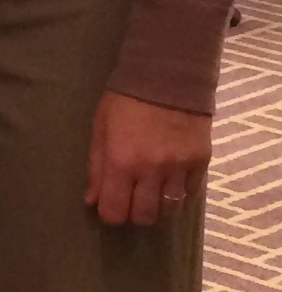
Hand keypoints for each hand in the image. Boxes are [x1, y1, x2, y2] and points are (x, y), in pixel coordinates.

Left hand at [85, 91, 210, 227]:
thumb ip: (96, 167)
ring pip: (168, 209)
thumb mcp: (101, 128)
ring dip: (157, 205)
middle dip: (134, 213)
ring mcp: (179, 167)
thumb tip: (92, 201)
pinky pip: (189, 193)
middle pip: (144, 217)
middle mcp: (151, 170)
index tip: (110, 205)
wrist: (168, 74)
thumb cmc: (126, 100)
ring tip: (152, 190)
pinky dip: (178, 192)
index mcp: (121, 162)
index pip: (115, 212)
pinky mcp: (200, 161)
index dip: (110, 214)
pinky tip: (171, 179)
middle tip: (132, 198)